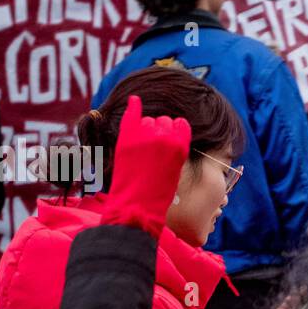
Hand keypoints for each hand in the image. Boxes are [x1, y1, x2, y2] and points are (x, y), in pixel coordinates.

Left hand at [101, 95, 190, 236]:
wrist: (137, 208)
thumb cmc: (159, 195)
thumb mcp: (176, 170)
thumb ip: (175, 150)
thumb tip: (170, 136)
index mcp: (180, 146)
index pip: (180, 124)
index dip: (175, 131)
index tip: (171, 140)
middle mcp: (164, 137)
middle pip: (164, 120)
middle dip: (161, 130)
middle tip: (154, 148)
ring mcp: (143, 136)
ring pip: (148, 120)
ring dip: (146, 129)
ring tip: (142, 148)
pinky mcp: (126, 139)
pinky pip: (131, 115)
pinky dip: (133, 107)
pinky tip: (134, 101)